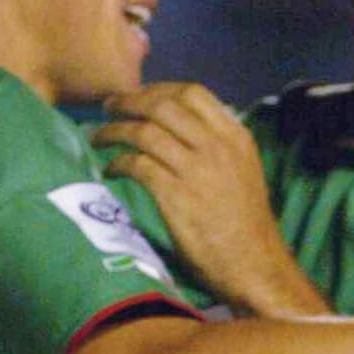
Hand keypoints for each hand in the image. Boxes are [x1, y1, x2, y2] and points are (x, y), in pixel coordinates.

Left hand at [94, 82, 329, 315]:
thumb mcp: (243, 169)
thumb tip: (183, 130)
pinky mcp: (176, 195)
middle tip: (109, 107)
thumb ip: (217, 145)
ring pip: (145, 132)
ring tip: (98, 136)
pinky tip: (110, 169)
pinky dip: (118, 162)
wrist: (255, 264)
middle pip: (164, 105)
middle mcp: (216, 146)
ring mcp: (196, 169)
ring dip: (115, 130)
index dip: (159, 88)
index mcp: (235, 136)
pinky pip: (137, 165)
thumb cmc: (246, 222)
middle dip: (130, 101)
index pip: (193, 92)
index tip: (139, 95)